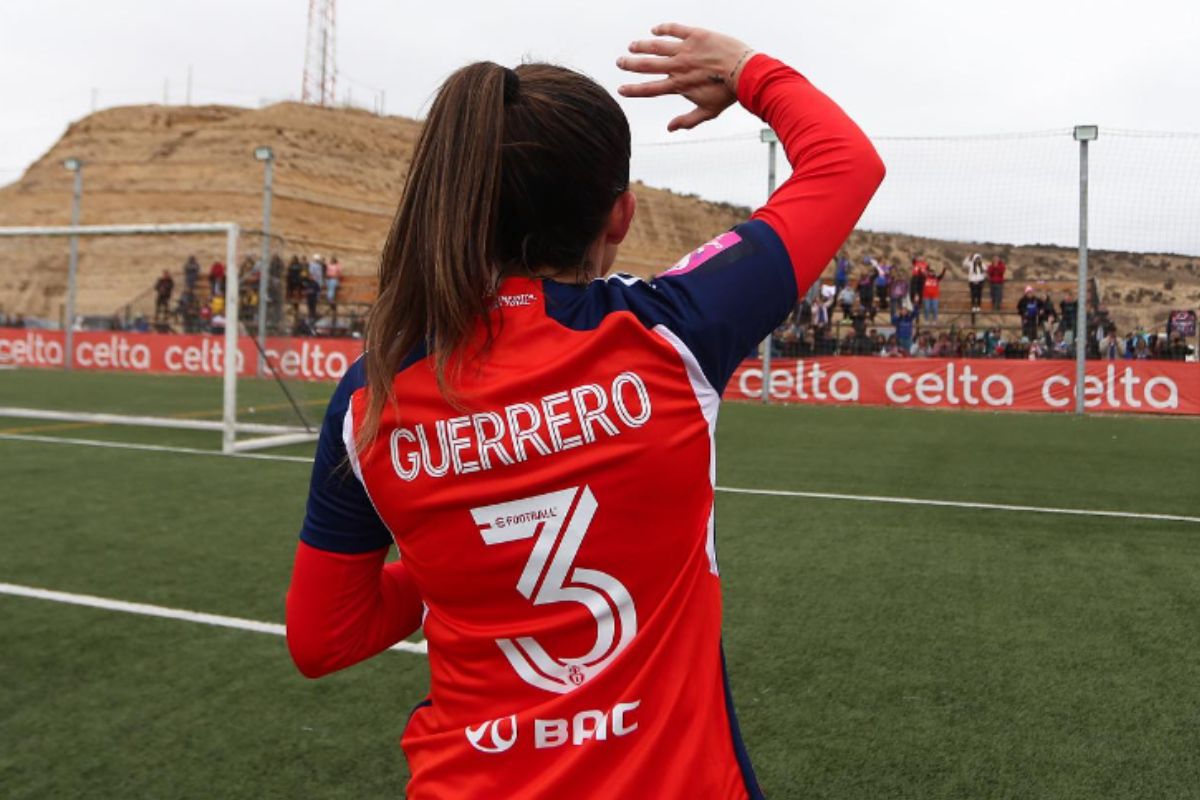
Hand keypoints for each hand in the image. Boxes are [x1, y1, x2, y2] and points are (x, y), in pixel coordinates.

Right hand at [617, 23, 753, 131]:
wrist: (745, 71)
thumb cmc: (728, 94)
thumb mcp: (708, 112)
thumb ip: (687, 121)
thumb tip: (670, 129)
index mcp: (678, 85)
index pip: (650, 89)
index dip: (633, 90)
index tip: (621, 90)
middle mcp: (678, 66)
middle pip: (648, 65)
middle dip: (631, 64)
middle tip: (620, 62)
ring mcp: (685, 49)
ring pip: (657, 46)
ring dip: (642, 46)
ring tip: (632, 46)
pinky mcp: (695, 35)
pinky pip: (674, 29)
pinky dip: (663, 29)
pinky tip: (655, 30)